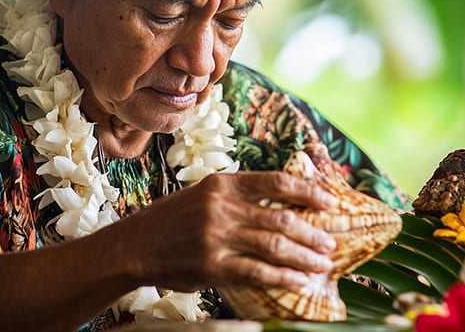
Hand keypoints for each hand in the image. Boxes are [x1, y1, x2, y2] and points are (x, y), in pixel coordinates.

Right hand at [119, 171, 338, 291]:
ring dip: (304, 257)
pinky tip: (300, 282)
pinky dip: (283, 278)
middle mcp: (222, 207)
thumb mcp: (204, 194)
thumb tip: (283, 202)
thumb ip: (238, 195)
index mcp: (223, 184)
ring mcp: (216, 236)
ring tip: (322, 265)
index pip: (276, 182)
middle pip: (280, 218)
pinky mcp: (212, 265)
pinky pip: (257, 272)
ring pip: (274, 246)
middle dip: (312, 232)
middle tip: (330, 243)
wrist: (133, 245)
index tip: (330, 203)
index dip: (309, 192)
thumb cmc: (173, 220)